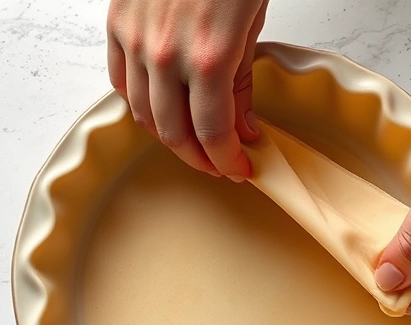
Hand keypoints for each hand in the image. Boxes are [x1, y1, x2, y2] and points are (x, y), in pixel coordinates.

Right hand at [107, 0, 268, 180]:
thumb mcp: (250, 30)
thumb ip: (243, 85)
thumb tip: (243, 129)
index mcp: (209, 58)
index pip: (213, 133)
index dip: (228, 161)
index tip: (241, 169)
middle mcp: (166, 54)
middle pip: (174, 133)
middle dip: (201, 158)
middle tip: (221, 163)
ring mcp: (136, 40)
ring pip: (143, 114)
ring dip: (170, 138)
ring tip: (195, 143)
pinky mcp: (117, 25)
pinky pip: (121, 82)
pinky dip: (141, 105)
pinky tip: (164, 111)